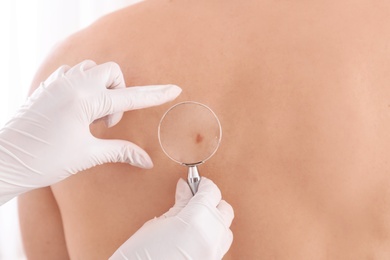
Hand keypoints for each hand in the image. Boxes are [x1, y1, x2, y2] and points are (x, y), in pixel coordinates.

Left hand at [0, 60, 180, 204]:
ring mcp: (57, 82)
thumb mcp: (87, 155)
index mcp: (85, 99)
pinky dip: (84, 86)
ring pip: (92, 69)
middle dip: (118, 93)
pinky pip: (74, 73)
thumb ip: (120, 151)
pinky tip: (77, 109)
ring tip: (91, 116)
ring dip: (101, 88)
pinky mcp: (47, 86)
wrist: (5, 161)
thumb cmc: (44, 159)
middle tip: (106, 121)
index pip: (130, 97)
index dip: (155, 95)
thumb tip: (146, 161)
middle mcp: (72, 84)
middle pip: (112, 73)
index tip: (174, 89)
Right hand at [110, 177, 233, 259]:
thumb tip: (185, 188)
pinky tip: (195, 234)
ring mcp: (214, 254)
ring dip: (214, 220)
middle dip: (212, 201)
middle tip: (193, 198)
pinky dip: (211, 236)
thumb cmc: (139, 256)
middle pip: (224, 209)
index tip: (194, 182)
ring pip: (225, 229)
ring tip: (194, 217)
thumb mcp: (157, 224)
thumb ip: (178, 204)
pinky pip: (219, 245)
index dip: (202, 184)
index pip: (212, 192)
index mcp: (197, 220)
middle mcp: (212, 237)